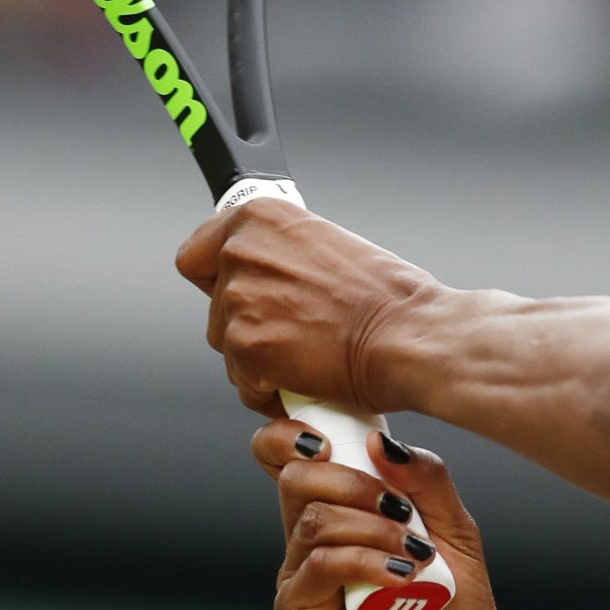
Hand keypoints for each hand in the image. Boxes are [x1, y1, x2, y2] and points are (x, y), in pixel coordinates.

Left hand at [176, 198, 443, 415]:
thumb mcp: (331, 247)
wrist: (412, 337)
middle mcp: (241, 252)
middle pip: (215, 306)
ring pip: (228, 347)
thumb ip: (285, 255)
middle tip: (295, 333)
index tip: (238, 294)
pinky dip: (271, 391)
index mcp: (260, 218)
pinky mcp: (246, 349)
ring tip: (306, 359)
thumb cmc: (391, 299)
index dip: (217, 280)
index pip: (197, 254)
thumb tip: (273, 276)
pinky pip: (245, 383)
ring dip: (259, 360)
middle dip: (248, 325)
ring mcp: (239, 302)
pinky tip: (306, 381)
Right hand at [257, 420, 505, 609]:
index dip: (298, 431)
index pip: (292, 452)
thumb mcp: (454, 529)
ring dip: (373, 528)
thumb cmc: (456, 608)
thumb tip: (380, 440)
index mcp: (343, 506)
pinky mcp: (299, 609)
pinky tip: (401, 578)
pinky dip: (365, 562)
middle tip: (398, 509)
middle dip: (353, 479)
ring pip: (313, 517)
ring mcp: (302, 572)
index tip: (338, 436)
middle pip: (296, 474)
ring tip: (414, 556)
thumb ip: (425, 479)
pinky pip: (319, 563)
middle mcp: (313, 534)